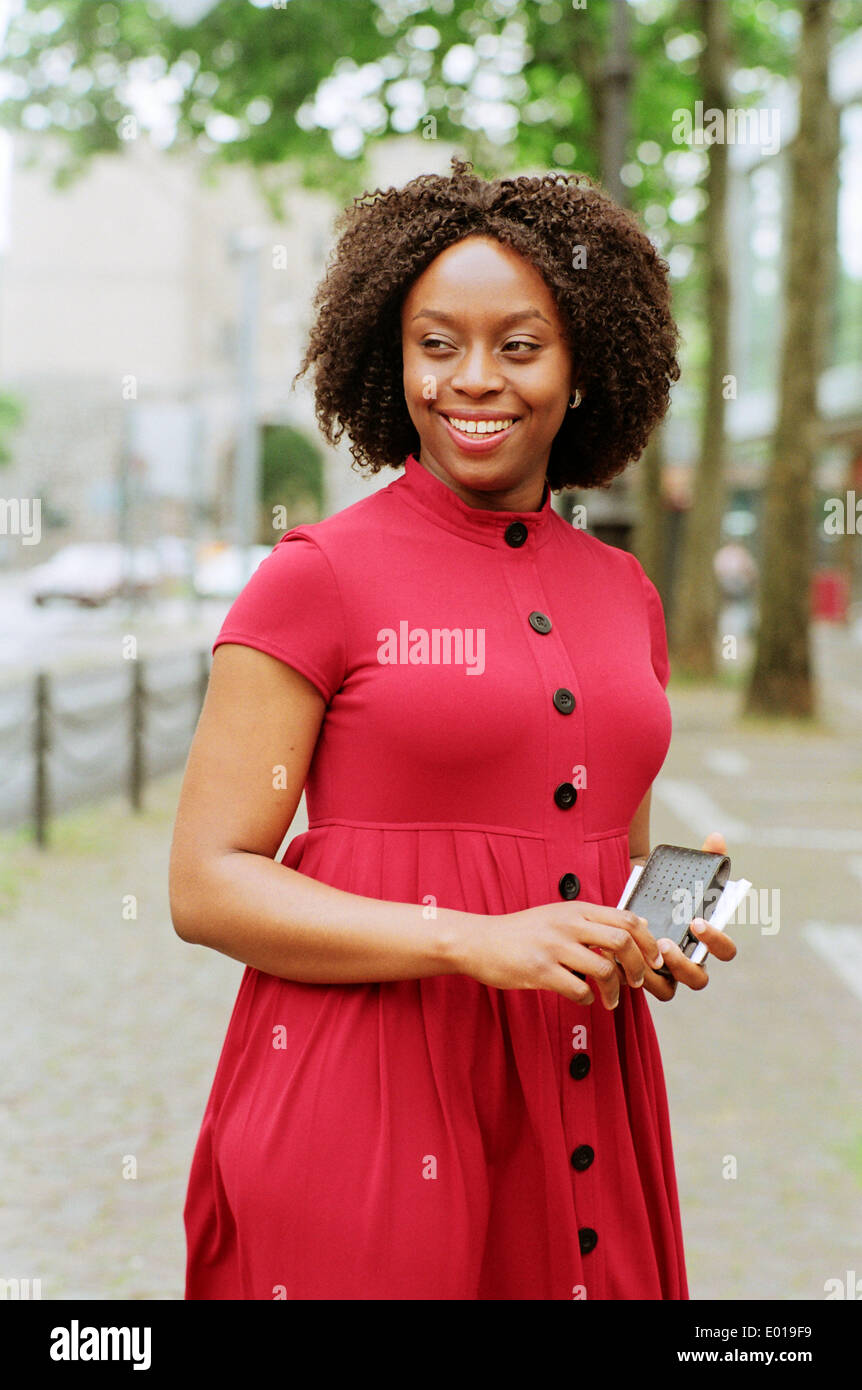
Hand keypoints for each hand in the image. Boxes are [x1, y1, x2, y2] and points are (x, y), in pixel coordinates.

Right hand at [459, 900, 663, 1009]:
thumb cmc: (521, 932)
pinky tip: (583, 997)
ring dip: (614, 991)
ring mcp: (554, 947)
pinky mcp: (540, 970)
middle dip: (638, 967)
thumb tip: (634, 927)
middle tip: (637, 982)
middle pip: (622, 941)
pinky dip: (587, 998)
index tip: (654, 959)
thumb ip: (592, 921)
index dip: (648, 940)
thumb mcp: (558, 915)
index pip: (627, 918)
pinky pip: (579, 990)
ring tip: (610, 1000)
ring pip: (604, 969)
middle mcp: (568, 924)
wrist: (479, 941)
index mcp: (576, 910)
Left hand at [639, 831, 737, 1001]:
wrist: (632, 901)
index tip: (697, 921)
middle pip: (699, 979)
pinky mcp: (642, 977)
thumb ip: (702, 857)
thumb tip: (717, 839)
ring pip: (669, 990)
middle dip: (684, 964)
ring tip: (639, 951)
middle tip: (666, 942)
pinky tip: (617, 954)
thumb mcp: (680, 874)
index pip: (725, 950)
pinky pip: (641, 988)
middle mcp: (689, 961)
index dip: (716, 941)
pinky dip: (631, 975)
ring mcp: (665, 973)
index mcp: (704, 940)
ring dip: (656, 975)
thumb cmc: (666, 893)